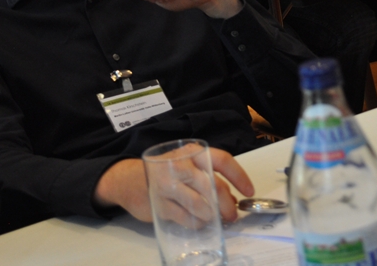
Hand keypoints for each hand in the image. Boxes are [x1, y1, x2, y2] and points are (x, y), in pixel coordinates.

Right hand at [93, 148, 252, 223]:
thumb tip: (231, 199)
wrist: (127, 180)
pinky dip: (196, 223)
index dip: (239, 177)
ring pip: (200, 204)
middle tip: (232, 215)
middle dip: (226, 204)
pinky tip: (199, 222)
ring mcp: (168, 184)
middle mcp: (180, 165)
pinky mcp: (159, 203)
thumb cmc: (163, 172)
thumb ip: (208, 177)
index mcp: (191, 153)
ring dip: (211, 215)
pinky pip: (186, 218)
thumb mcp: (186, 166)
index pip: (222, 160)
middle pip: (212, 185)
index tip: (249, 191)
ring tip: (213, 218)